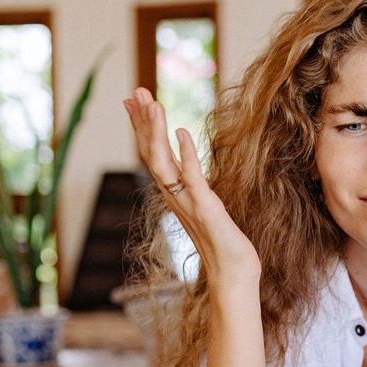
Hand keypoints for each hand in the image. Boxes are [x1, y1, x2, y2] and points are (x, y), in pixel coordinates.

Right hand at [124, 88, 260, 291]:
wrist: (233, 275)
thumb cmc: (224, 246)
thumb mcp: (206, 209)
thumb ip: (196, 190)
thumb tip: (189, 172)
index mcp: (175, 195)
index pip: (153, 155)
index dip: (143, 127)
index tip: (134, 102)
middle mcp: (175, 197)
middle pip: (151, 153)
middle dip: (142, 121)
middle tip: (135, 91)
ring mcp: (188, 202)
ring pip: (163, 162)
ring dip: (155, 131)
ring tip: (151, 103)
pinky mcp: (206, 208)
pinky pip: (192, 177)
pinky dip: (186, 153)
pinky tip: (181, 131)